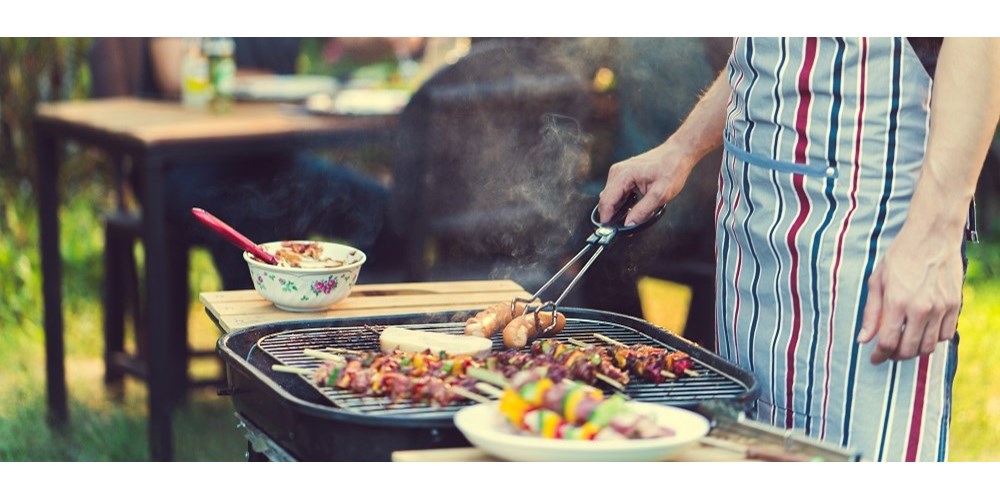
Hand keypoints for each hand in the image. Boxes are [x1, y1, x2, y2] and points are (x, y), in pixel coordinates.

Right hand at [597, 142, 695, 225]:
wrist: (678, 154)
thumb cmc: (671, 169)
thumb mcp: (660, 195)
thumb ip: (642, 211)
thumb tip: (628, 224)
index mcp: (623, 175)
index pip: (606, 201)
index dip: (606, 218)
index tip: (610, 231)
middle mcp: (617, 172)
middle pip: (606, 199)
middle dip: (612, 215)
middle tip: (624, 228)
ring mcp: (619, 172)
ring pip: (610, 197)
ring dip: (617, 208)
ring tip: (632, 215)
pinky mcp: (623, 174)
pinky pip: (616, 192)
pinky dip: (621, 202)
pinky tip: (632, 206)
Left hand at [857, 230, 963, 363]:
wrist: (932, 237)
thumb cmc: (900, 256)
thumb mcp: (877, 281)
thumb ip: (871, 313)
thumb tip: (863, 339)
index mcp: (897, 302)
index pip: (887, 342)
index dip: (879, 355)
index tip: (874, 359)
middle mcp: (921, 308)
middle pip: (909, 349)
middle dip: (895, 356)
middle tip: (888, 352)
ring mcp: (941, 308)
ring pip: (928, 346)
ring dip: (914, 350)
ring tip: (904, 343)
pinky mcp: (955, 305)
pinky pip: (945, 335)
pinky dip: (932, 340)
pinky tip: (922, 332)